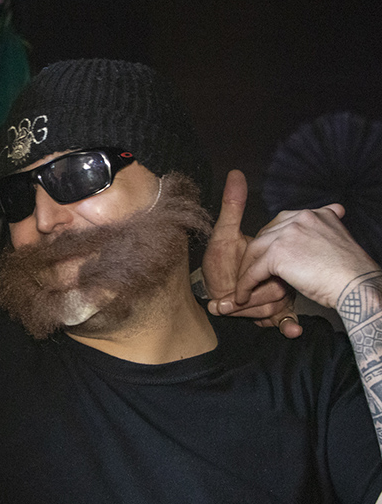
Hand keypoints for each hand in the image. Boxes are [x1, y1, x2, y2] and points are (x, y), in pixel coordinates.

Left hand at [202, 170, 300, 336]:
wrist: (212, 291)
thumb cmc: (218, 263)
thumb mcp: (224, 234)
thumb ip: (232, 206)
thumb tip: (235, 173)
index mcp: (271, 254)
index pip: (269, 265)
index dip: (248, 276)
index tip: (232, 284)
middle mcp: (279, 273)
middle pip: (275, 289)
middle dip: (248, 299)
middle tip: (226, 299)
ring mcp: (279, 293)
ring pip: (274, 306)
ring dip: (250, 312)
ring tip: (226, 307)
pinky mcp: (276, 312)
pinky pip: (288, 320)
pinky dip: (289, 325)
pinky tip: (292, 330)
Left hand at [231, 204, 378, 309]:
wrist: (358, 286)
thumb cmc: (351, 270)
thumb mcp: (339, 236)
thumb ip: (327, 225)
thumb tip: (335, 210)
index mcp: (311, 214)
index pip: (278, 225)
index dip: (269, 243)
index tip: (264, 258)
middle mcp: (298, 219)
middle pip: (263, 236)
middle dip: (254, 256)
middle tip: (248, 272)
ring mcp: (287, 235)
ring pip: (254, 252)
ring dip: (246, 270)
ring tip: (243, 285)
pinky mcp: (278, 254)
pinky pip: (254, 271)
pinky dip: (246, 284)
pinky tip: (243, 295)